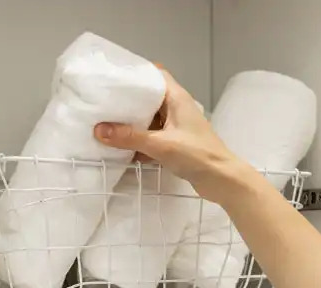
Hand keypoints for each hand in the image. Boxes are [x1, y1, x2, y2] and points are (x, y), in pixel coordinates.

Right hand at [93, 68, 245, 197]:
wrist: (221, 180)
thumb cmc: (197, 155)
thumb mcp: (160, 145)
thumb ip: (130, 137)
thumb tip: (99, 130)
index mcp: (176, 98)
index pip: (156, 74)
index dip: (137, 73)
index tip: (114, 78)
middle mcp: (176, 108)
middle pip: (148, 97)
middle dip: (127, 101)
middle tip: (104, 103)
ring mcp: (176, 126)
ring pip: (148, 119)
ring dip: (131, 124)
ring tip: (106, 124)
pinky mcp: (175, 143)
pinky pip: (151, 137)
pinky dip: (138, 141)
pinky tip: (121, 148)